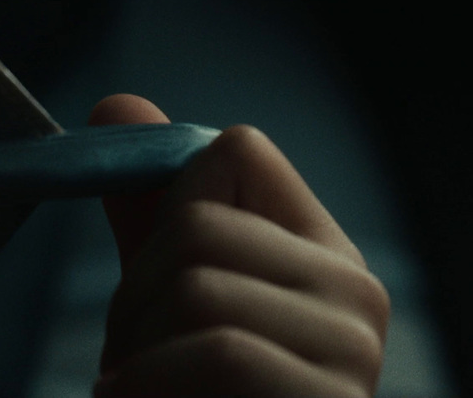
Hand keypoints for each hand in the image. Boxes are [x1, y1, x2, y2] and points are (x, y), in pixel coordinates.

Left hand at [90, 95, 389, 396]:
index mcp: (322, 256)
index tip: (149, 277)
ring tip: (136, 390)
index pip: (237, 150)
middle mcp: (356, 295)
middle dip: (131, 294)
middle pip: (199, 222)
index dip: (165, 203)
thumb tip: (117, 103)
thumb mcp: (163, 305)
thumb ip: (149, 214)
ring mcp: (353, 353)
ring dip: (132, 347)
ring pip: (196, 282)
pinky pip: (217, 348)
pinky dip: (149, 378)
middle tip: (126, 359)